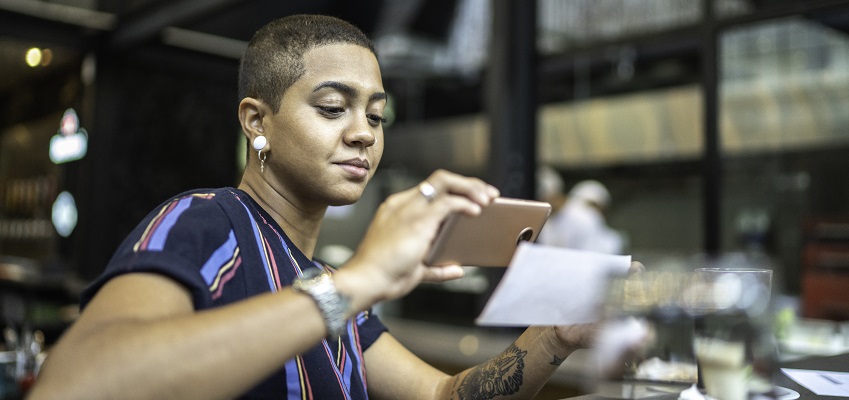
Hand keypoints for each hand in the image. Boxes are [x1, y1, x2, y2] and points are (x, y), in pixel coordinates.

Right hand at [340, 169, 498, 306]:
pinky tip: (477, 211)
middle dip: (469, 183)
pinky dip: (466, 203)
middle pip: (441, 179)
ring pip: (445, 182)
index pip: (432, 189)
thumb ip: (437, 268)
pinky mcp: (417, 219)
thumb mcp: (415, 269)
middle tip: (489, 194)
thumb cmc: (383, 276)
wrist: (366, 282)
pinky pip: (448, 201)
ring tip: (488, 199)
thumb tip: (457, 269)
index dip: (456, 191)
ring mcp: (409, 209)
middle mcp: (403, 204)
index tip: (475, 200)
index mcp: (398, 211)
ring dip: (471, 188)